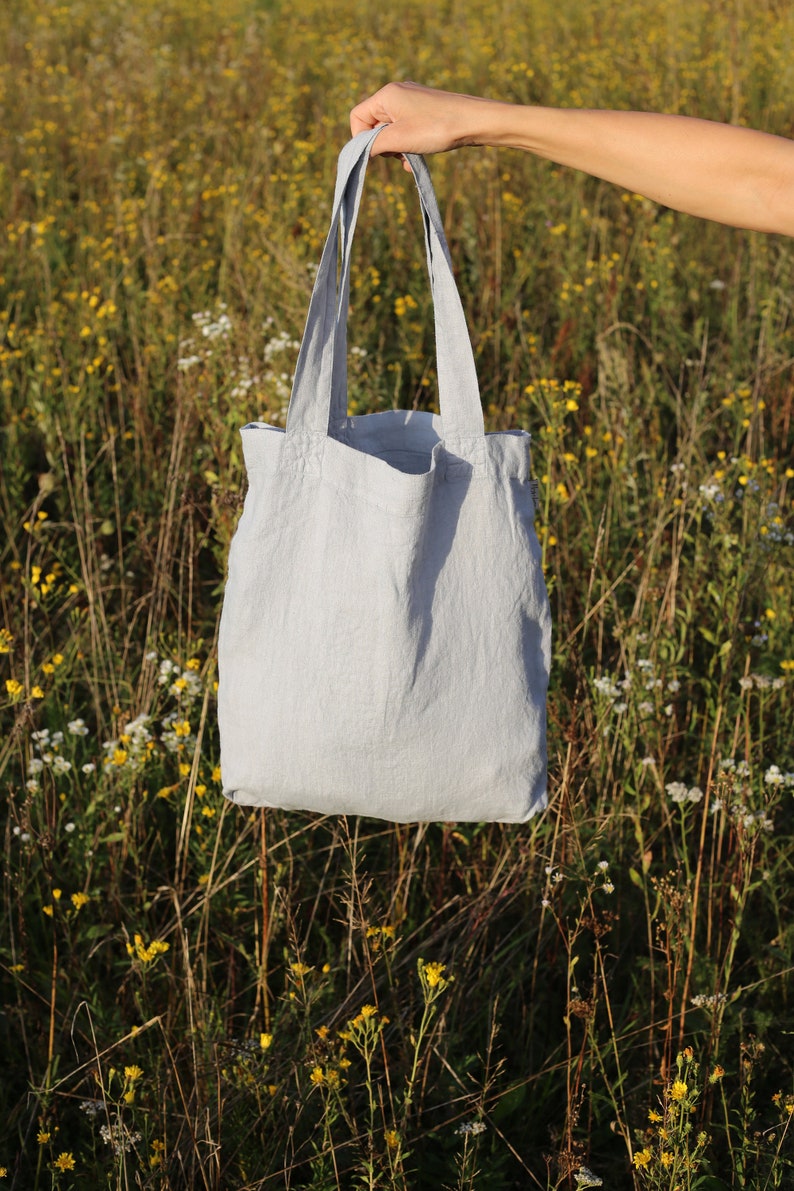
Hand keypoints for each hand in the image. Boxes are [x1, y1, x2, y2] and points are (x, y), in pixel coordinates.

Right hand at [350, 81, 494, 165]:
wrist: (475, 121)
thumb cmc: (435, 128)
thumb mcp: (399, 139)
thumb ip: (374, 145)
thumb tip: (362, 152)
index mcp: (386, 95)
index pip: (358, 117)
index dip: (361, 139)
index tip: (375, 154)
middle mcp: (397, 93)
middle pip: (374, 124)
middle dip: (383, 145)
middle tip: (398, 154)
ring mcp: (412, 101)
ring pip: (391, 130)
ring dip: (397, 148)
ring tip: (411, 156)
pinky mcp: (425, 110)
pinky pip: (406, 129)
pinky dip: (408, 144)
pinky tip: (418, 156)